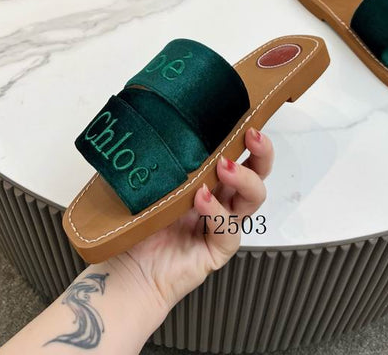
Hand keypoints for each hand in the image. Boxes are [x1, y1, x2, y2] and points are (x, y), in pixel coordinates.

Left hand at [121, 128, 273, 313]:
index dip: (246, 135)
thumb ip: (156, 154)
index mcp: (206, 178)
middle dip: (262, 152)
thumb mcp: (144, 178)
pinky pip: (228, 230)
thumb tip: (156, 117)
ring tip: (224, 167)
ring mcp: (221, 224)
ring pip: (252, 198)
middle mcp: (219, 198)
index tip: (245, 117)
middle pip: (258, 172)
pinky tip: (202, 199)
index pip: (237, 153)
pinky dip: (217, 211)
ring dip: (244, 178)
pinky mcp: (217, 249)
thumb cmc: (133, 223)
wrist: (125, 270)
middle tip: (252, 136)